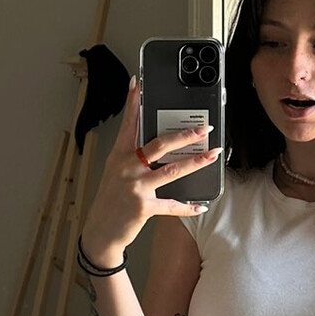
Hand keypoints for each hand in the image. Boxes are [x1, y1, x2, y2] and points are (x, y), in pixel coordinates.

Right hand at [82, 81, 217, 261]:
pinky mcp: (144, 207)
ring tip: (212, 155)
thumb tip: (157, 143)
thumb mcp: (116, 172)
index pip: (128, 124)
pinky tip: (201, 205)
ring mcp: (136, 187)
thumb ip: (132, 156)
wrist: (101, 232)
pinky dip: (188, 207)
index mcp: (119, 156)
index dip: (134, 103)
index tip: (139, 83)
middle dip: (185, 135)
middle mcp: (127, 167)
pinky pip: (172, 205)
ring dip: (196, 162)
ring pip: (172, 170)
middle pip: (160, 144)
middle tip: (204, 128)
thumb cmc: (111, 200)